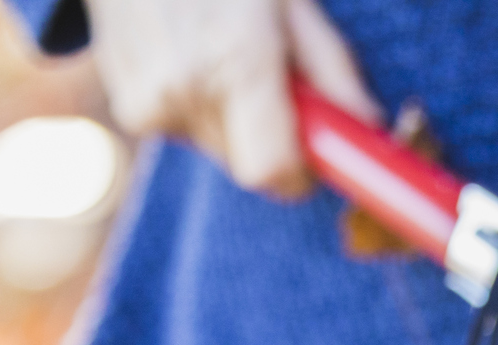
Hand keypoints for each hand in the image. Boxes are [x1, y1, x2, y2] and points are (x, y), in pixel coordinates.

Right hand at [83, 0, 380, 196]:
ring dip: (234, 120)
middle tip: (269, 83)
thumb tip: (370, 127)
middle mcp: (187, 88)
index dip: (298, 174)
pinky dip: (199, 107)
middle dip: (270, 139)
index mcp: (237, 61)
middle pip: (248, 165)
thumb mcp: (291, 3)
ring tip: (223, 56)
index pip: (271, 170)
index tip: (312, 158)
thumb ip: (333, 72)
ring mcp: (148, 100)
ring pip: (218, 149)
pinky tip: (191, 58)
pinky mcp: (127, 106)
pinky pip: (185, 131)